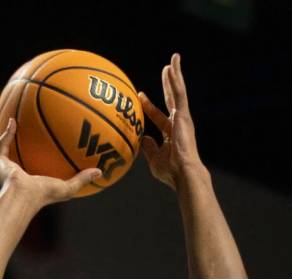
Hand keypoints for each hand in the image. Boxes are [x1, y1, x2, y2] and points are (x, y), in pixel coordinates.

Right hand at [0, 118, 100, 207]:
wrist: (22, 196)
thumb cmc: (43, 195)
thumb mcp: (67, 187)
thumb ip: (82, 178)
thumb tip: (100, 171)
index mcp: (29, 180)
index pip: (34, 167)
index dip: (37, 159)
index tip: (42, 148)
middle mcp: (15, 173)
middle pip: (16, 156)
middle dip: (18, 146)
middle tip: (21, 133)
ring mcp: (5, 168)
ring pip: (3, 149)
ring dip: (5, 136)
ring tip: (8, 123)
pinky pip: (2, 144)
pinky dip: (6, 133)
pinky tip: (12, 121)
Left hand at [139, 54, 201, 189]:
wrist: (183, 173)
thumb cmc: (170, 171)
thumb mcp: (154, 159)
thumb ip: (148, 147)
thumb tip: (142, 138)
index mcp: (171, 133)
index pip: (158, 116)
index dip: (149, 106)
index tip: (140, 96)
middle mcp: (178, 123)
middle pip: (171, 99)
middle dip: (168, 84)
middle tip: (165, 69)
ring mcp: (182, 118)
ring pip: (178, 92)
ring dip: (175, 75)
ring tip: (173, 59)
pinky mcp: (183, 114)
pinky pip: (179, 93)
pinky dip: (176, 79)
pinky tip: (172, 65)